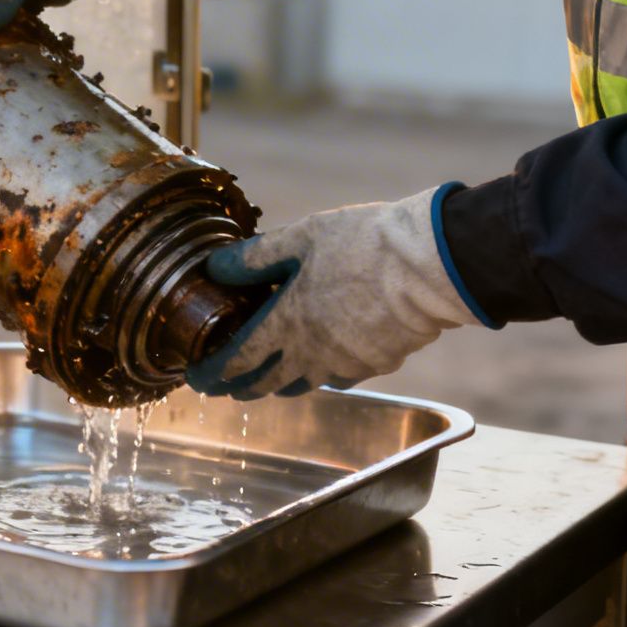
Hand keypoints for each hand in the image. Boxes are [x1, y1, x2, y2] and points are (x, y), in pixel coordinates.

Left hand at [186, 189, 480, 399]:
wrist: (429, 265)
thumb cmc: (363, 244)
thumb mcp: (301, 237)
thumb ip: (255, 257)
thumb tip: (214, 268)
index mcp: (287, 323)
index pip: (238, 359)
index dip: (214, 371)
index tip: (197, 378)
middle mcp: (312, 354)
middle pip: (268, 383)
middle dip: (242, 387)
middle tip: (227, 388)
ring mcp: (347, 363)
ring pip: (305, 384)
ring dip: (283, 384)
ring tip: (271, 381)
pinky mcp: (378, 363)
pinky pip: (342, 377)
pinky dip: (325, 373)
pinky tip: (324, 364)